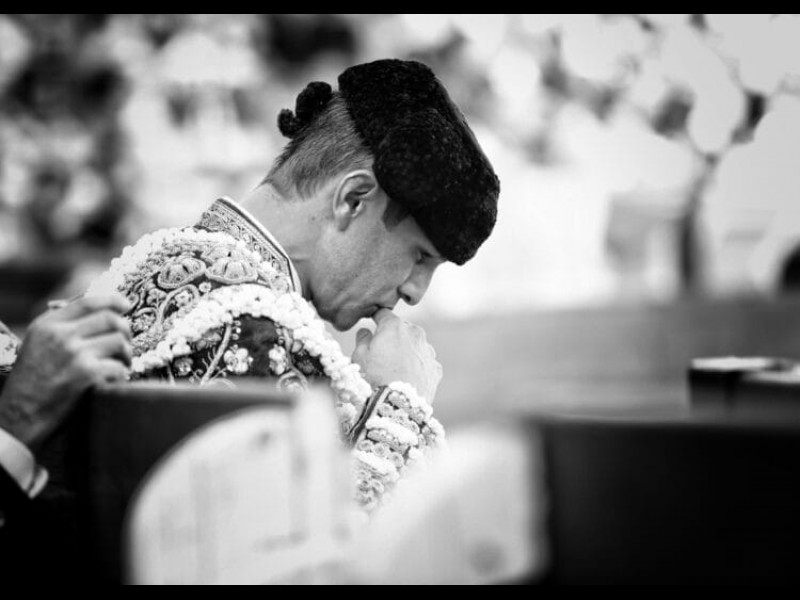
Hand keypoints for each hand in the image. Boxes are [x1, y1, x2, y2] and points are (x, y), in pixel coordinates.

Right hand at [0, 295, 132, 449]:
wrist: (19, 417)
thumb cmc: (31, 382)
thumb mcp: (37, 344)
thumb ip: (62, 325)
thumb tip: (98, 311)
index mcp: (47, 325)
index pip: (88, 302)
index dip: (113, 301)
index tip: (126, 305)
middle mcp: (61, 335)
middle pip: (110, 319)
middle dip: (125, 330)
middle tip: (125, 342)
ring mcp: (75, 354)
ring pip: (119, 341)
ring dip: (126, 354)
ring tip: (122, 363)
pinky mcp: (87, 374)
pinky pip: (119, 367)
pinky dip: (121, 374)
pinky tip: (114, 380)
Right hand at [352, 309, 442, 402]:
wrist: (398, 407)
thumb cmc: (374, 378)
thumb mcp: (359, 357)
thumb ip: (363, 339)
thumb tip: (366, 332)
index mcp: (395, 326)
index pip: (383, 314)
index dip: (375, 319)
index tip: (372, 324)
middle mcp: (416, 334)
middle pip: (402, 329)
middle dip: (393, 336)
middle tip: (382, 353)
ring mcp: (428, 351)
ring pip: (415, 345)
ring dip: (407, 351)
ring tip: (395, 369)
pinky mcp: (435, 369)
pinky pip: (424, 363)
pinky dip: (417, 367)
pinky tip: (407, 378)